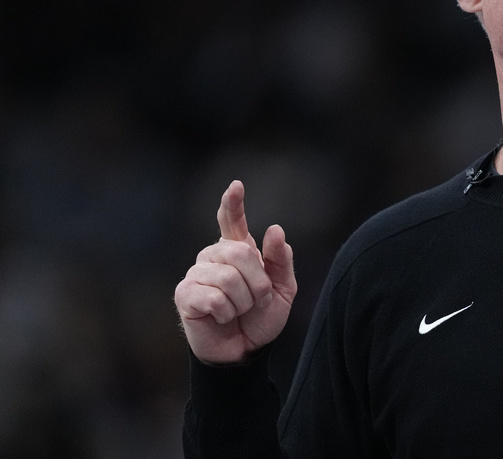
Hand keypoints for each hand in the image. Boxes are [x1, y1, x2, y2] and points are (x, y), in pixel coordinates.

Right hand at [174, 180, 297, 364]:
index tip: (236, 186)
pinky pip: (213, 298)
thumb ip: (281, 260)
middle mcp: (214, 257)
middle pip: (240, 252)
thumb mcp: (283, 289)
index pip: (232, 221)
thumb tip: (274, 229)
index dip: (233, 203)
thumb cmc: (262, 317)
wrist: (245, 350)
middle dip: (258, 283)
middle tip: (258, 301)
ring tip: (238, 311)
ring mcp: (197, 274)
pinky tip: (221, 317)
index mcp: (238, 251)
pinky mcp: (185, 295)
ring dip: (243, 302)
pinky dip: (226, 312)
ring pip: (228, 278)